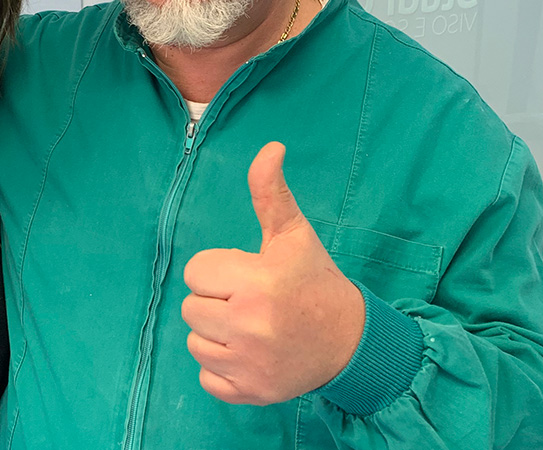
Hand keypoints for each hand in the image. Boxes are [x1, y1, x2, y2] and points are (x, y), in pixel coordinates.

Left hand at [181, 142, 364, 404]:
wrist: (351, 342)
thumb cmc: (313, 280)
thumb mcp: (293, 234)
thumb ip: (270, 192)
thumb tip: (270, 147)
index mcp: (258, 282)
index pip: (196, 272)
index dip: (219, 270)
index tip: (247, 275)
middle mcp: (251, 327)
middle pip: (191, 308)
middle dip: (216, 301)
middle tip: (252, 302)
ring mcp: (249, 365)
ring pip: (194, 343)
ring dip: (216, 334)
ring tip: (252, 327)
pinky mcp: (250, 394)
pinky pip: (206, 377)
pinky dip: (222, 368)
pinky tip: (251, 354)